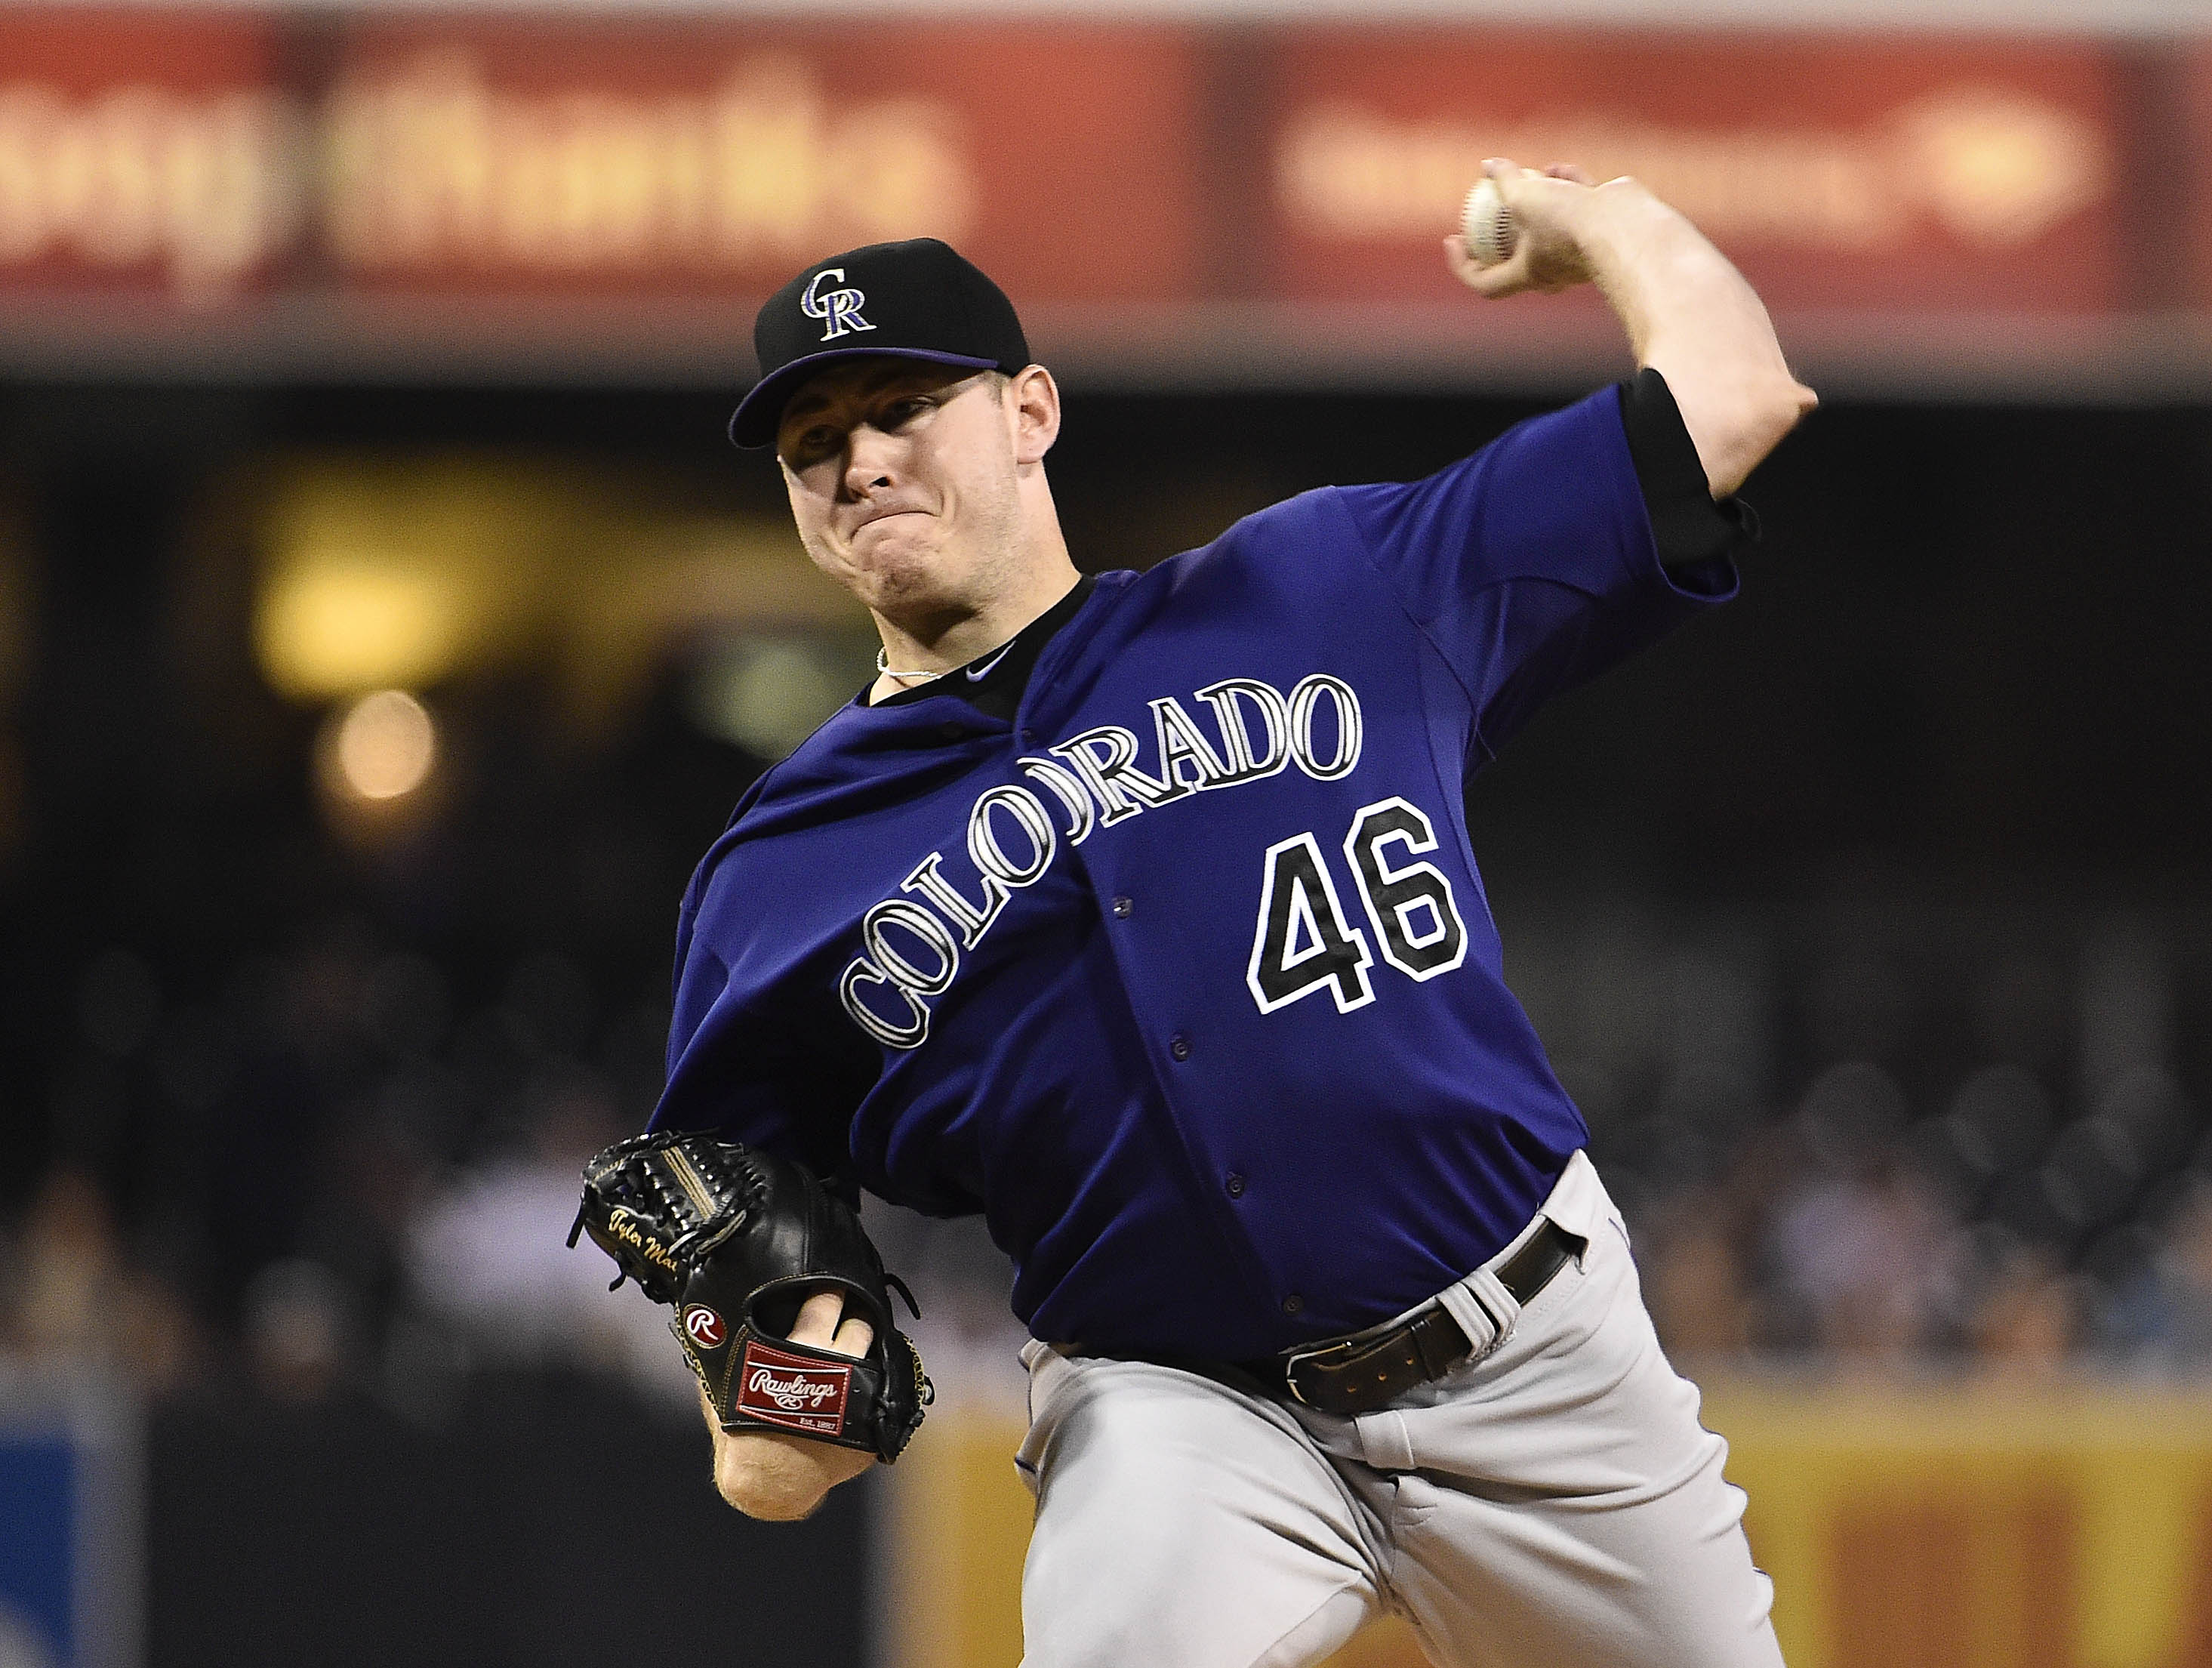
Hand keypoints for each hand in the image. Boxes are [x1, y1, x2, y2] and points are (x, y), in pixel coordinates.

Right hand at [704, 1290, 879, 1520]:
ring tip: (860, 1344)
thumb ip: (730, 1356)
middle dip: (858, 1315)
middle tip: (852, 1310)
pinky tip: (862, 1386)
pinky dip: (870, 1391)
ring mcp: (860, 1399)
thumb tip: (709, 1327)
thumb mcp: (727, 1387)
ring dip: (869, 1349)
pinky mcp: (870, 1430)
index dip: (829, 1289)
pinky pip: (877, 1400)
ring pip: (877, 1358)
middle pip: (861, 1325)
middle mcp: (838, 1368)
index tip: (831, 1281)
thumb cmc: (742, 1435)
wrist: (767, 1484)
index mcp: (803, 1349)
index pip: (826, 1300)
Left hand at [1443, 158, 1624, 298]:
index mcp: (1528, 275)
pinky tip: (1557, 169)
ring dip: (1537, 203)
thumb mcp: (1524, 197)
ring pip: (1551, 228)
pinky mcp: (1602, 229)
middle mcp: (1554, 270)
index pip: (1485, 282)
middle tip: (1488, 211)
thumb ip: (1506, 180)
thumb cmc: (1567, 224)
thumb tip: (1488, 165)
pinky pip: (1578, 208)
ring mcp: (1579, 251)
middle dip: (1501, 234)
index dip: (1462, 265)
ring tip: (1528, 179)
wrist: (1624, 227)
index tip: (1452, 240)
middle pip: (1518, 257)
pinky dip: (1566, 188)